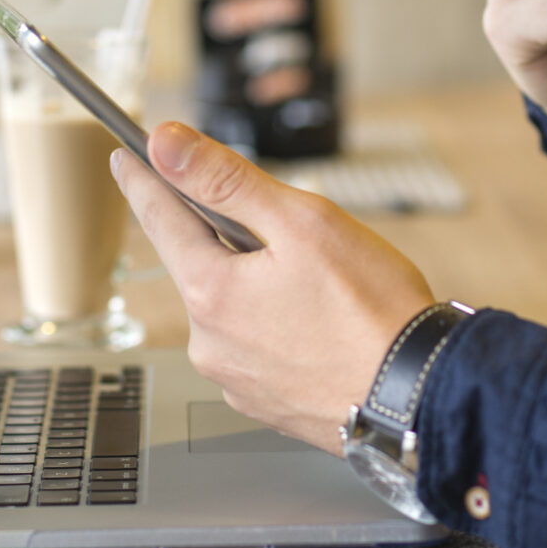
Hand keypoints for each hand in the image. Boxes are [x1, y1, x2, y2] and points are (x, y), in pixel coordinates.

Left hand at [111, 123, 435, 451]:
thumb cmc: (373, 312)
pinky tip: (320, 323)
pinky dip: (277, 325)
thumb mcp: (302, 222)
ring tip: (320, 286)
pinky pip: (256, 345)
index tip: (126, 157)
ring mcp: (235, 378)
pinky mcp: (264, 402)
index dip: (143, 180)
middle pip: (200, 262)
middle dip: (230, 236)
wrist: (420, 396)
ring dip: (258, 283)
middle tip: (286, 229)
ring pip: (232, 306)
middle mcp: (209, 343)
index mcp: (210, 292)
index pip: (160, 218)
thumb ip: (226, 180)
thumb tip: (164, 145)